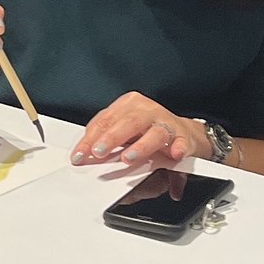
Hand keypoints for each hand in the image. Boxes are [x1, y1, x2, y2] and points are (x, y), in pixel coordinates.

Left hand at [73, 93, 208, 168]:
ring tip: (128, 158)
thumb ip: (105, 138)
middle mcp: (148, 111)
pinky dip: (178, 149)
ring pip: (154, 133)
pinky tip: (174, 155)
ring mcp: (166, 123)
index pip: (105, 121)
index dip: (89, 139)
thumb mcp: (122, 129)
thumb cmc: (146, 130)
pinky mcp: (184, 138)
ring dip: (140, 147)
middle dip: (111, 138)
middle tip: (98, 152)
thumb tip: (85, 153)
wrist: (182, 133)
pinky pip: (181, 144)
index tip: (79, 155)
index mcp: (129, 105)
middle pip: (127, 122)